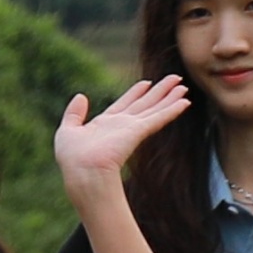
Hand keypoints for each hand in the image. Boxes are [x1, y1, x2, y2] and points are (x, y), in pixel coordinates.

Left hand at [54, 74, 197, 205]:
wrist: (82, 171)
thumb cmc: (72, 157)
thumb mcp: (68, 129)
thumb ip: (74, 113)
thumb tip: (80, 96)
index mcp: (105, 124)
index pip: (124, 104)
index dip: (136, 93)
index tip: (147, 83)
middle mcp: (122, 125)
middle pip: (145, 104)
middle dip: (159, 92)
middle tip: (175, 80)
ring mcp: (131, 128)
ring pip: (155, 109)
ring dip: (170, 98)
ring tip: (184, 87)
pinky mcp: (138, 131)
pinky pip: (158, 118)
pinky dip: (171, 110)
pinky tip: (185, 103)